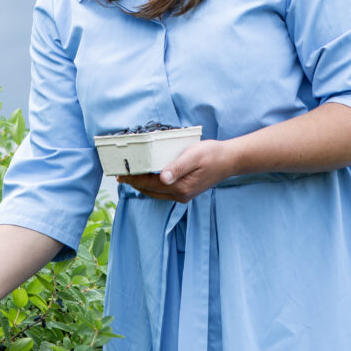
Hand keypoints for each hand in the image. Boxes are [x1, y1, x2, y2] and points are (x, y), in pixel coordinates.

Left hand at [116, 139, 234, 202]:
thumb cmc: (212, 155)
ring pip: (154, 193)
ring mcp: (183, 195)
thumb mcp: (194, 156)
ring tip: (129, 176)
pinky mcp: (185, 192)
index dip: (133, 178)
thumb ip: (177, 167)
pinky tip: (146, 177)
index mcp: (180, 187)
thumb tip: (162, 178)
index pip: (149, 183)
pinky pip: (162, 191)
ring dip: (141, 185)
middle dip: (133, 182)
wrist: (230, 160)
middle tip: (119, 174)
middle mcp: (180, 195)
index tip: (119, 173)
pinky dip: (151, 185)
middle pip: (149, 190)